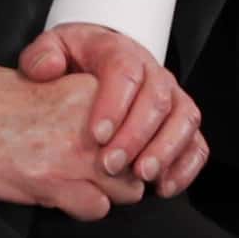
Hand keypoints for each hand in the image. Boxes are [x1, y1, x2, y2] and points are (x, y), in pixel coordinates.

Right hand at [0, 53, 139, 217]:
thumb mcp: (43, 86)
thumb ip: (80, 107)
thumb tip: (111, 135)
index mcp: (87, 91)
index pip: (141, 124)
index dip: (130, 141)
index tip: (113, 149)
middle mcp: (87, 121)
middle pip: (141, 157)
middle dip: (126, 171)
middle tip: (99, 172)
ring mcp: (71, 153)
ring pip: (129, 188)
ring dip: (110, 192)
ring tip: (80, 186)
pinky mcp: (48, 182)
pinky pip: (97, 209)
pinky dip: (85, 209)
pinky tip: (61, 198)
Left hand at [18, 19, 206, 196]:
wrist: (101, 63)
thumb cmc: (76, 62)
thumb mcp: (53, 50)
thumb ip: (41, 56)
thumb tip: (47, 68)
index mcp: (121, 52)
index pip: (126, 71)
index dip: (115, 104)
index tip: (96, 135)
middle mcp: (154, 73)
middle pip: (158, 99)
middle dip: (137, 135)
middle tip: (110, 165)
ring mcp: (174, 98)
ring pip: (185, 119)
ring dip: (166, 150)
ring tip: (142, 176)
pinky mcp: (183, 125)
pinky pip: (198, 144)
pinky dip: (186, 167)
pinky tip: (164, 187)